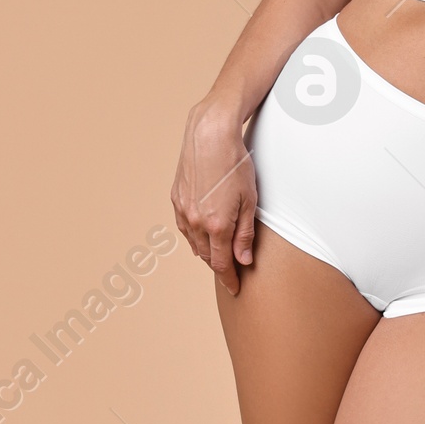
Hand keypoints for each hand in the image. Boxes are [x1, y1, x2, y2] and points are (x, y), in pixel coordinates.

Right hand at [172, 99, 256, 293]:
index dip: (229, 279)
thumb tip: (243, 260)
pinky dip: (193, 237)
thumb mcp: (249, 201)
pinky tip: (201, 237)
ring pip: (193, 243)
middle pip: (207, 256)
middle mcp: (195, 221)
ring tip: (218, 257)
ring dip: (206, 253)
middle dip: (219, 267)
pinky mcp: (175, 198)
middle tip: (231, 273)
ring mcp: (182, 210)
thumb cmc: (235, 164)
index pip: (222, 264)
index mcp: (216, 225)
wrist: (210, 135)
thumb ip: (245, 234)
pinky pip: (183, 227)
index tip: (235, 288)